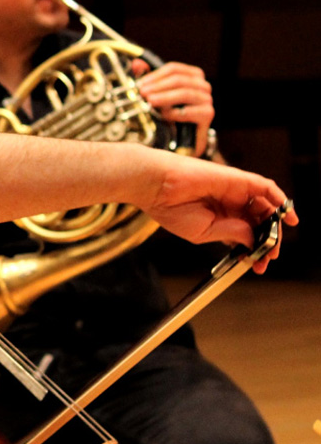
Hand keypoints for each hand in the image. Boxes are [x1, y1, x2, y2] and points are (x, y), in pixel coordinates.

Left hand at [132, 59, 213, 156]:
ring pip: (186, 93)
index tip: (140, 84)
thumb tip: (137, 64)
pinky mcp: (207, 114)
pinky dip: (177, 112)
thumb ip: (147, 79)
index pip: (174, 69)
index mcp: (192, 75)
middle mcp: (202, 85)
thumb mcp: (157, 95)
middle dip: (158, 86)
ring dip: (166, 97)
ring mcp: (206, 100)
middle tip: (143, 93)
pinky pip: (193, 111)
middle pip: (180, 79)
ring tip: (150, 102)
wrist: (182, 138)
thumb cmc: (170, 113)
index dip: (155, 75)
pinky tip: (164, 115)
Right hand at [141, 152, 297, 273]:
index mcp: (219, 218)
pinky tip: (286, 214)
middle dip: (268, 241)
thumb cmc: (170, 209)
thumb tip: (254, 240)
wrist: (157, 188)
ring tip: (274, 241)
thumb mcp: (204, 233)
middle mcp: (229, 204)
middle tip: (269, 256)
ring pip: (265, 207)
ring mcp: (234, 192)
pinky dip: (280, 199)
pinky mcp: (237, 179)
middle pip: (259, 222)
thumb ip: (231, 235)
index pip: (246, 234)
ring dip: (275, 224)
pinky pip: (266, 187)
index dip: (256, 250)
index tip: (259, 265)